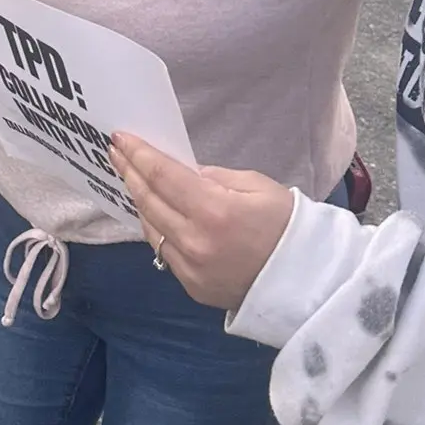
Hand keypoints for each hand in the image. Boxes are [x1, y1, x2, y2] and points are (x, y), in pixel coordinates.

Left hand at [109, 133, 294, 310]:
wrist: (308, 281)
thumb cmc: (289, 226)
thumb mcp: (257, 186)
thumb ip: (214, 178)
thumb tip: (183, 174)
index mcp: (214, 211)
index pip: (163, 176)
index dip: (138, 155)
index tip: (120, 138)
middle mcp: (195, 241)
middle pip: (149, 201)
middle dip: (129, 172)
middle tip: (116, 152)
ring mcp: (190, 268)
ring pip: (151, 228)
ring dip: (139, 200)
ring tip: (132, 178)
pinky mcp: (191, 287)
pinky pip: (164, 251)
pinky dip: (156, 228)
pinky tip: (154, 212)